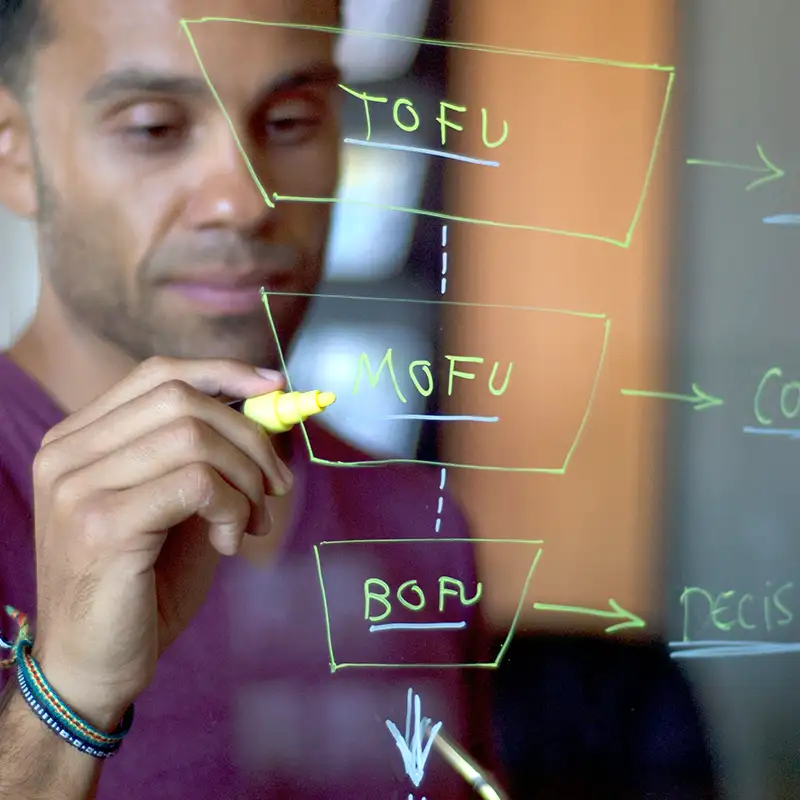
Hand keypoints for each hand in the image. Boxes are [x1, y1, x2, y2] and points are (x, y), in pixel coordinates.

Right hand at [29, 357, 290, 729]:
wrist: (93, 668)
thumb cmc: (143, 584)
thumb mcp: (177, 504)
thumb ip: (204, 454)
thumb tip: (266, 403)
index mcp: (79, 439)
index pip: (158, 374)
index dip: (224, 373)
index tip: (275, 387)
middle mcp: (67, 452)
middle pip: (182, 400)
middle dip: (249, 437)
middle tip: (276, 485)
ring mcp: (77, 486)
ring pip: (194, 437)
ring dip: (245, 479)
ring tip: (252, 522)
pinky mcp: (101, 524)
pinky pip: (196, 483)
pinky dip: (232, 507)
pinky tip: (230, 543)